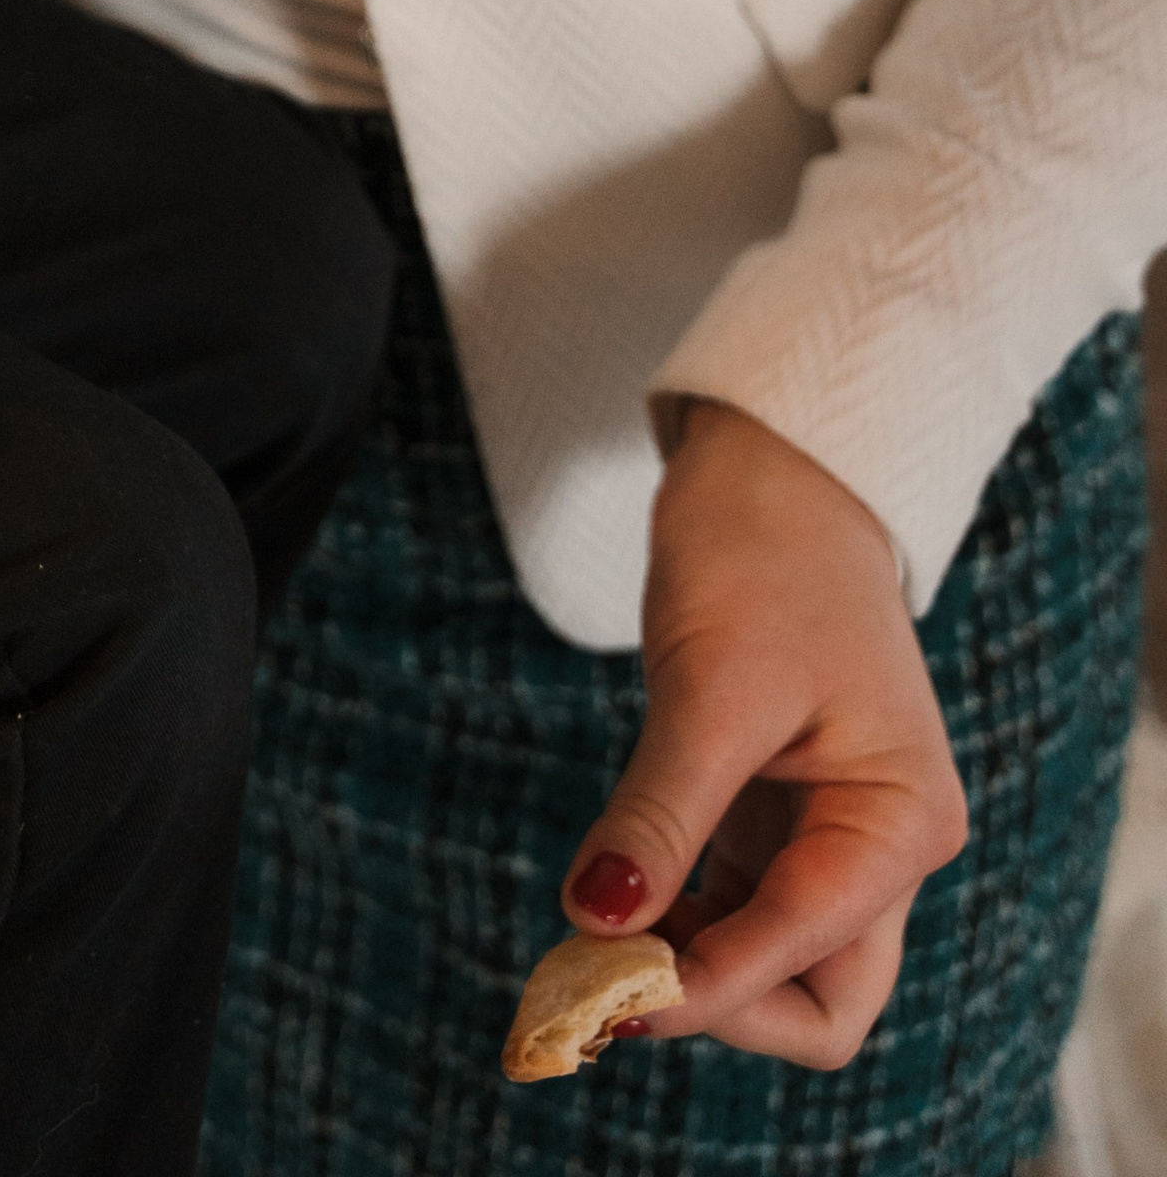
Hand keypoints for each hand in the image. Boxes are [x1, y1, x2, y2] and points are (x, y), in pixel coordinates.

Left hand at [560, 399, 968, 1064]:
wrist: (773, 469)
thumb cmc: (762, 554)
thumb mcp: (711, 684)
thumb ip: (660, 814)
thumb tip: (594, 923)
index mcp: (900, 824)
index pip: (808, 964)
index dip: (706, 992)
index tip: (599, 993)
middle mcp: (880, 849)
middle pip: (817, 1006)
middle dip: (715, 1011)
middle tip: (602, 981)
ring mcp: (829, 840)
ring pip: (769, 969)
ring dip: (683, 974)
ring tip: (580, 947)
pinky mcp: (775, 820)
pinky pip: (731, 912)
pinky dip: (672, 926)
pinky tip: (606, 906)